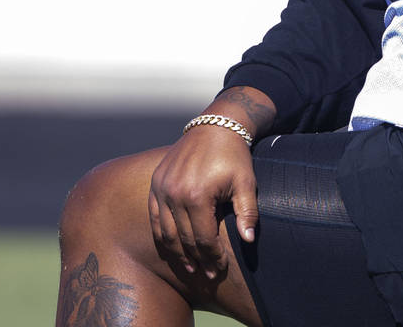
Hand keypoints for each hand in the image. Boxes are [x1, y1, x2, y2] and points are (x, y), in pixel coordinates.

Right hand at [147, 87, 274, 280]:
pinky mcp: (155, 183)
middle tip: (208, 274)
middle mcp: (174, 194)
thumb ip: (247, 212)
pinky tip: (172, 247)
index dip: (213, 257)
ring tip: (191, 267)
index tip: (220, 268)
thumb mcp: (246, 182)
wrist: (214, 127)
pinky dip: (162, 235)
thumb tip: (248, 240)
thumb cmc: (233, 156)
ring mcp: (161, 188)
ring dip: (177, 253)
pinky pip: (154, 217)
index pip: (203, 238)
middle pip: (184, 238)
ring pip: (165, 232)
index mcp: (197, 195)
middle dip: (198, 259)